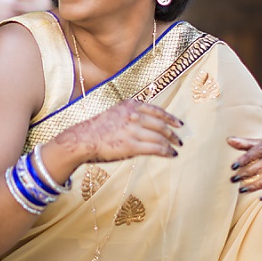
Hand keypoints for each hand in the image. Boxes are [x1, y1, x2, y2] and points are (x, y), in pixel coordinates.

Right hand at [54, 99, 183, 163]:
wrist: (82, 139)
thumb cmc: (97, 129)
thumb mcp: (115, 113)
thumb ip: (131, 115)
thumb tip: (147, 124)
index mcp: (130, 105)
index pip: (156, 110)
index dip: (170, 118)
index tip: (178, 124)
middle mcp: (134, 115)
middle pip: (161, 124)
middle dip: (172, 133)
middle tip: (179, 140)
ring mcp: (133, 130)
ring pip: (160, 137)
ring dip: (171, 144)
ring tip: (175, 149)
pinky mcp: (132, 146)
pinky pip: (155, 148)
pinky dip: (166, 152)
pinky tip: (171, 154)